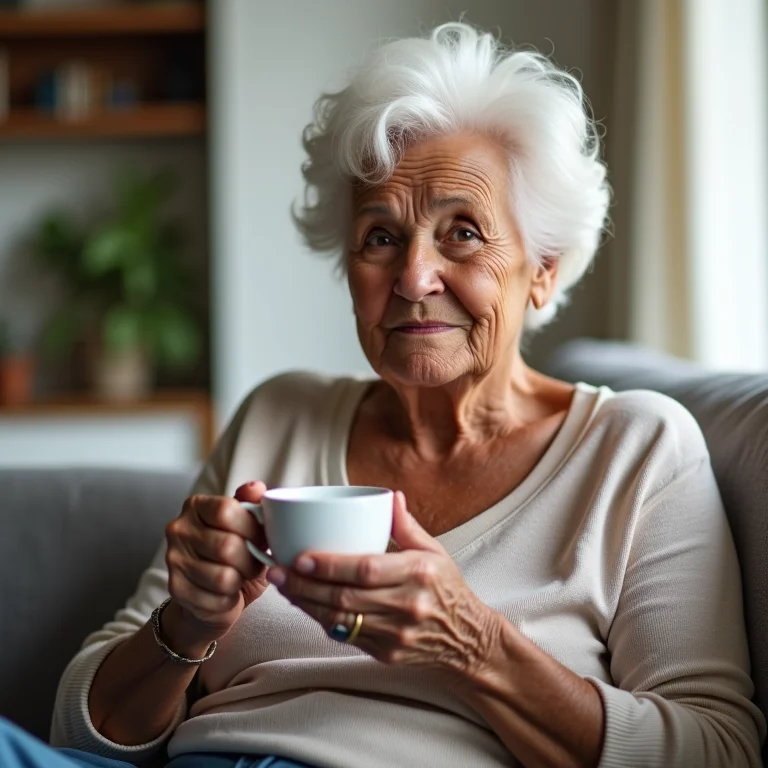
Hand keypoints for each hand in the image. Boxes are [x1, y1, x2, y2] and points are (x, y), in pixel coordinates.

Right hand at [164, 481, 269, 641]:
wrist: (210, 594)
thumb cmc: (235, 555)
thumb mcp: (247, 527)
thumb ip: (253, 506)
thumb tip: (257, 488)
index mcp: (197, 506)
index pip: (226, 510)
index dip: (252, 528)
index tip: (262, 538)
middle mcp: (179, 529)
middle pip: (227, 546)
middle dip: (251, 560)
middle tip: (254, 563)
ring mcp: (173, 559)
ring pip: (224, 577)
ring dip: (241, 581)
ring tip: (241, 577)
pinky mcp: (175, 589)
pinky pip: (216, 599)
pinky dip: (230, 600)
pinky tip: (227, 593)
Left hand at [268, 492, 499, 678]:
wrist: (467, 640)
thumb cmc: (447, 588)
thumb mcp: (434, 551)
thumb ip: (407, 525)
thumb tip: (389, 497)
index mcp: (418, 573)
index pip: (366, 569)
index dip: (330, 564)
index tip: (301, 555)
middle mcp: (407, 605)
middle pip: (345, 596)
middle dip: (305, 584)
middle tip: (277, 570)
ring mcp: (395, 633)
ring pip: (340, 619)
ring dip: (305, 603)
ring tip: (282, 585)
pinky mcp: (386, 652)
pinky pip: (346, 636)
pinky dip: (322, 620)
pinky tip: (304, 604)